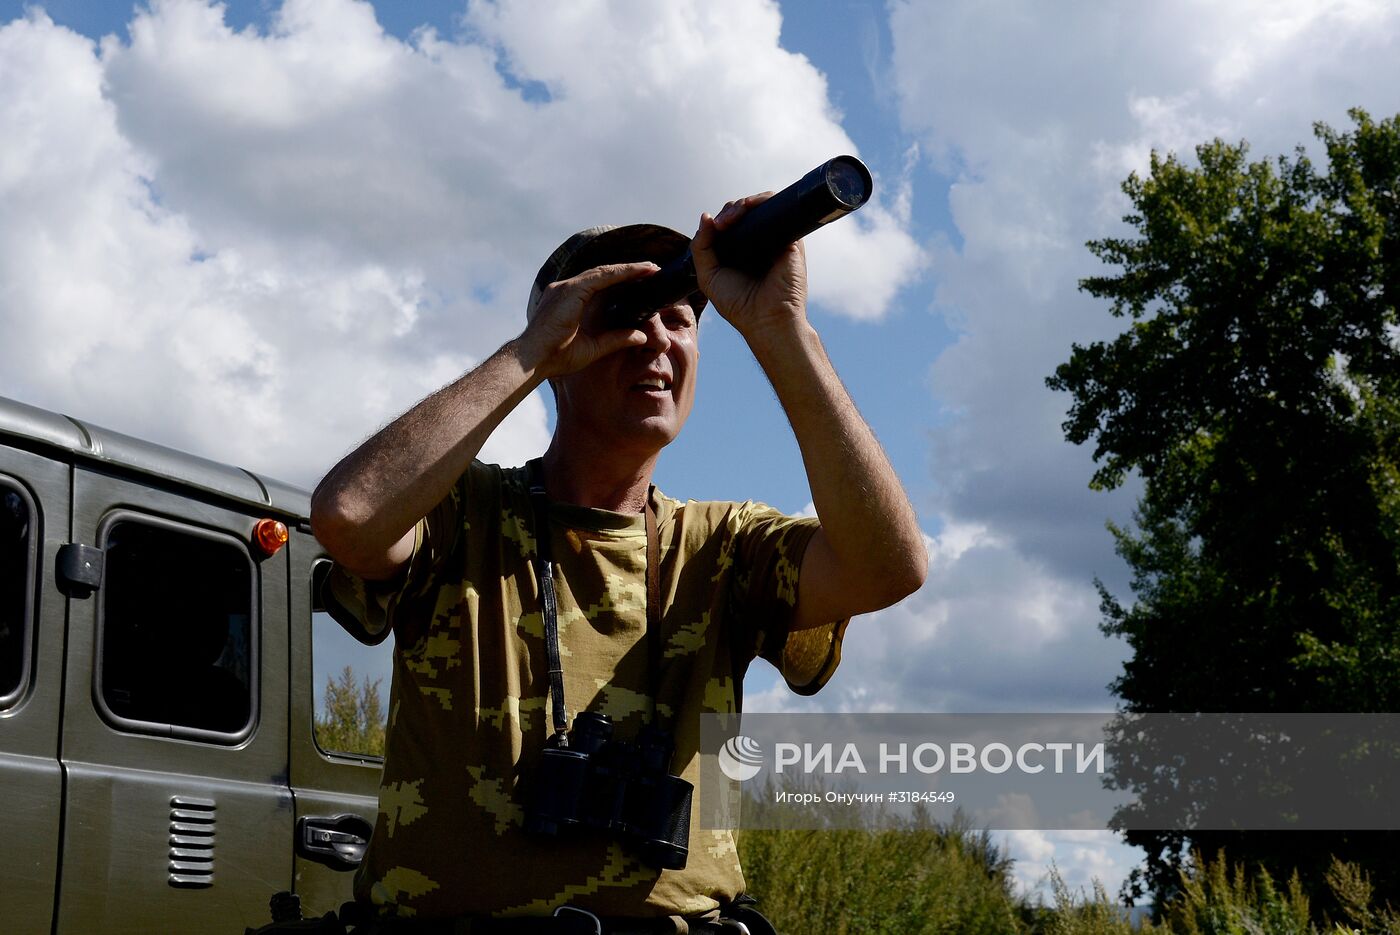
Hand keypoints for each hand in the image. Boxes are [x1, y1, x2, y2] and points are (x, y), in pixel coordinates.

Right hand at [516, 262, 657, 378]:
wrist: (533, 360)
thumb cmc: (556, 357)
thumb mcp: (594, 348)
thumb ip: (616, 339)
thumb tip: (641, 337)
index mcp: (569, 301)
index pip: (600, 285)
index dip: (621, 281)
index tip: (642, 280)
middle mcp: (566, 289)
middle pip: (603, 274)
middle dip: (629, 271)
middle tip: (652, 269)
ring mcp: (566, 287)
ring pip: (604, 272)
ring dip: (629, 269)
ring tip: (651, 268)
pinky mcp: (571, 289)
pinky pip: (601, 276)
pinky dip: (621, 272)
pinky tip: (638, 271)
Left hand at [691, 193, 808, 342]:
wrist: (767, 320)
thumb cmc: (739, 305)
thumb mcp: (708, 276)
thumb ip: (701, 248)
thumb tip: (705, 216)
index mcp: (741, 252)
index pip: (730, 223)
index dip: (721, 219)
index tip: (713, 227)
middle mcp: (759, 244)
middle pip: (744, 212)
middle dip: (730, 211)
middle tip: (722, 224)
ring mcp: (776, 240)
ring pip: (761, 206)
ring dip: (744, 203)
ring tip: (733, 216)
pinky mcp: (791, 239)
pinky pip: (779, 208)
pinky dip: (764, 200)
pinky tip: (750, 206)